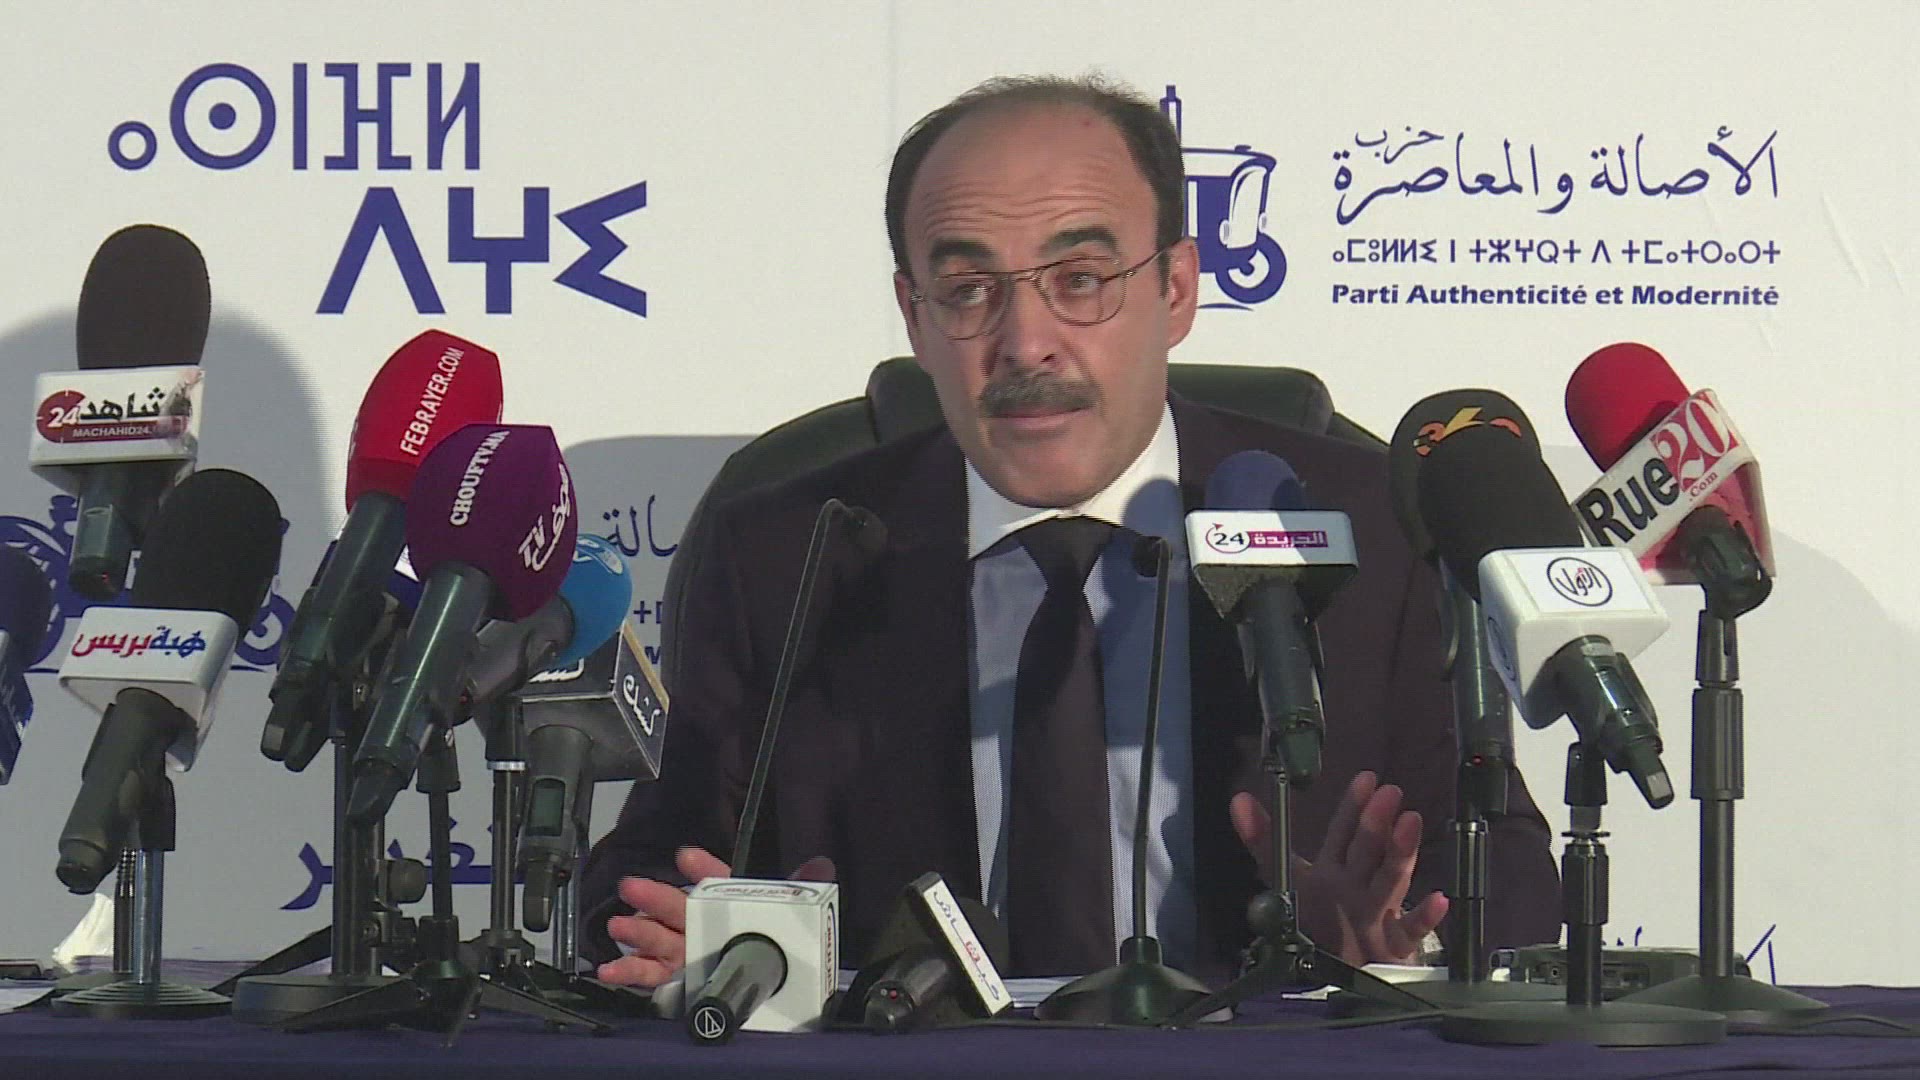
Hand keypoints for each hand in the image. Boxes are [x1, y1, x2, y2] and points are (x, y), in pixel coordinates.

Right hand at [597, 846, 835, 986]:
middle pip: (677, 908)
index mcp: (727, 905)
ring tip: (620, 926)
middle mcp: (701, 925)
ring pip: (657, 939)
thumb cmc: (772, 948)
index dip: (703, 868)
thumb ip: (800, 892)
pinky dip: (627, 973)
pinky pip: (648, 976)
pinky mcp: (674, 979)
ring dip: (637, 932)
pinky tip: (610, 971)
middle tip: (633, 886)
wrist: (771, 996)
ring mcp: (684, 952)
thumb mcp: (790, 918)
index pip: (717, 881)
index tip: (687, 857)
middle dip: (655, 897)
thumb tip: (820, 865)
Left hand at [1229, 770, 1447, 966]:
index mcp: (1334, 868)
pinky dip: (1424, 916)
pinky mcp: (1393, 945)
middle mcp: (1357, 885)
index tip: (1366, 778)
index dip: (1352, 806)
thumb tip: (1237, 799)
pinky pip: (1411, 931)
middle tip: (1389, 793)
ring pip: (1389, 881)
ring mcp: (1378, 913)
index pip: (1343, 832)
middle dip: (1375, 823)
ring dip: (1400, 854)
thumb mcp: (1286, 875)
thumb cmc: (1315, 915)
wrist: (1336, 970)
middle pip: (1367, 851)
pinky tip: (1438, 899)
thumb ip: (1262, 839)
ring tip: (1411, 823)